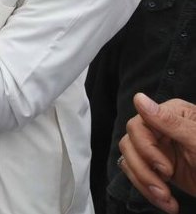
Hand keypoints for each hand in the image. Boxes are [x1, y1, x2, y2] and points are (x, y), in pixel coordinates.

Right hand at [119, 93, 195, 213]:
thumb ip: (169, 121)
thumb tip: (139, 99)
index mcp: (171, 114)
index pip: (138, 126)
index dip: (146, 149)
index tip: (166, 170)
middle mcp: (160, 128)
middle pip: (129, 144)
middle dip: (145, 171)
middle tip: (164, 190)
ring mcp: (157, 148)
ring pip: (129, 160)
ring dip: (145, 184)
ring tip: (166, 200)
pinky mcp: (155, 166)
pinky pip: (135, 174)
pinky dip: (147, 190)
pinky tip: (167, 202)